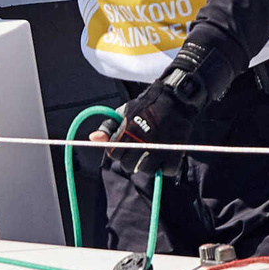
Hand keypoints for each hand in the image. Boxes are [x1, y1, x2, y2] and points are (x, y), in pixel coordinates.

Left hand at [93, 46, 225, 177]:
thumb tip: (93, 138)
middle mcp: (142, 142)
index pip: (114, 155)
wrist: (174, 98)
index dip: (117, 152)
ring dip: (147, 166)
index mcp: (127, 132)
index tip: (125, 147)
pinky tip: (164, 157)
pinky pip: (166, 170)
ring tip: (150, 156)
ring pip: (146, 171)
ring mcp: (159, 149)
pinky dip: (165, 167)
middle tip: (138, 152)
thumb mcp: (123, 112)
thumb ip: (107, 127)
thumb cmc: (145, 106)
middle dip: (130, 161)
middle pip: (128, 166)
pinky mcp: (175, 152)